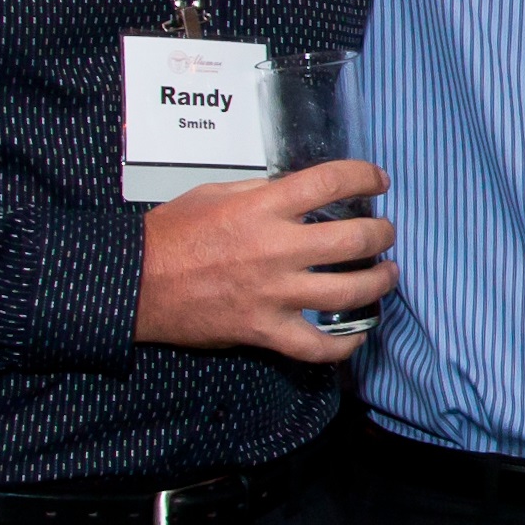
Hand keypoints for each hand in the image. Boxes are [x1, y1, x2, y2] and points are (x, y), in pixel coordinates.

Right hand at [136, 161, 395, 359]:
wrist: (137, 283)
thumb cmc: (172, 234)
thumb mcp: (216, 193)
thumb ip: (262, 191)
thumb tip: (300, 193)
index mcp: (262, 207)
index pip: (330, 182)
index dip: (364, 177)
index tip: (378, 181)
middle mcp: (275, 249)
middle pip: (353, 240)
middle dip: (381, 234)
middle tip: (385, 233)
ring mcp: (273, 294)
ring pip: (348, 292)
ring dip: (378, 283)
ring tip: (387, 275)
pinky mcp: (264, 331)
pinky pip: (317, 346)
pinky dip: (345, 344)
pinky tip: (358, 334)